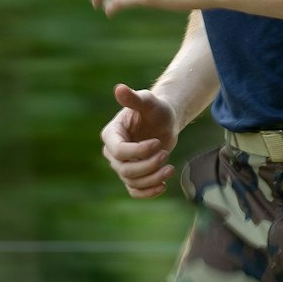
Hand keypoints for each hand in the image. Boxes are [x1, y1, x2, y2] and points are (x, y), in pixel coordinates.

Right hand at [100, 83, 181, 197]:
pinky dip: (148, 192)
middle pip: (125, 170)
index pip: (119, 151)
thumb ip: (134, 98)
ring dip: (152, 179)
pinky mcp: (133, 175)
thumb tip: (119, 88)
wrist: (165, 121)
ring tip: (170, 168)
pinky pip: (135, 190)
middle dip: (148, 165)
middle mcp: (113, 152)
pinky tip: (163, 185)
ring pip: (132, 182)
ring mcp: (122, 165)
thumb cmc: (156, 109)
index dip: (138, 151)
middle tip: (165, 153)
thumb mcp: (148, 101)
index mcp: (112, 134)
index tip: (158, 143)